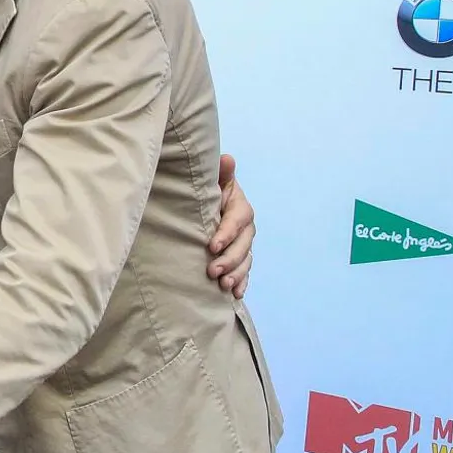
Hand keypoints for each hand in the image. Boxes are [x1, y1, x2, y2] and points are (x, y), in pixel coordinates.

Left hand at [207, 153, 255, 297]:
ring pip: (245, 261)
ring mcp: (244, 245)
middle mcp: (246, 228)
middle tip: (213, 271)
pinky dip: (241, 283)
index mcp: (240, 207)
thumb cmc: (208, 192)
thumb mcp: (213, 181)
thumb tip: (226, 158)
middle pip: (243, 245)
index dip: (227, 233)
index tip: (212, 245)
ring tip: (223, 286)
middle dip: (229, 260)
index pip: (237, 220)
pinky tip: (235, 295)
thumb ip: (221, 173)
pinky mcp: (240, 259)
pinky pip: (245, 273)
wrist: (207, 206)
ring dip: (236, 275)